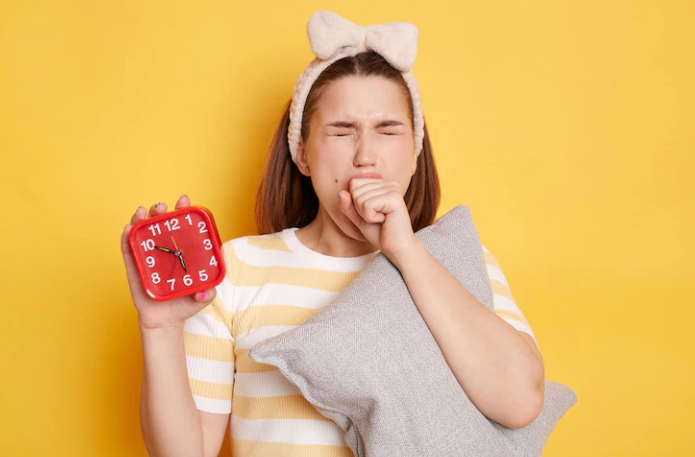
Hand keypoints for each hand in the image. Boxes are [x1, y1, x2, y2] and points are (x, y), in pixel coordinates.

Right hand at [121, 195, 216, 329]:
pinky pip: (128, 250)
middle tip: (162, 207)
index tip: (184, 200)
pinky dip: (126, 238)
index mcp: (183, 250)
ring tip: (142, 212)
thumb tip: (204, 292)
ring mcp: (148, 256)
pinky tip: (128, 228)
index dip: (183, 211)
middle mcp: (165, 249)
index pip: (183, 226)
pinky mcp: (135, 267)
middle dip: (160, 211)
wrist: (166, 321)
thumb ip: (207, 293)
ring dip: (141, 219)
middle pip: (161, 225)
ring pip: (143, 233)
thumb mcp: (203, 297)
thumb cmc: (185, 303)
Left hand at [337, 177, 418, 264]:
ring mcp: (393, 189)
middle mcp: (389, 183)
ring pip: (359, 197)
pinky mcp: (394, 198)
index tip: (371, 212)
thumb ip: (348, 205)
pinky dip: (370, 217)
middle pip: (355, 190)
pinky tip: (384, 220)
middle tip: (376, 218)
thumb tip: (341, 193)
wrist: (396, 249)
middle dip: (360, 209)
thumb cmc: (380, 233)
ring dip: (366, 215)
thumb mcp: (358, 217)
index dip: (355, 202)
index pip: (354, 183)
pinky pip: (367, 205)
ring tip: (381, 220)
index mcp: (382, 183)